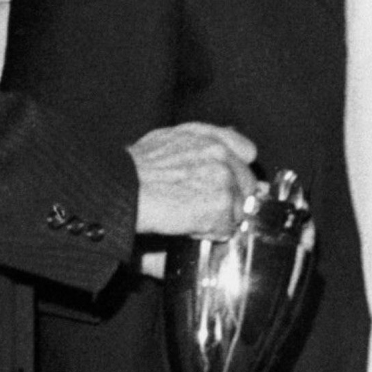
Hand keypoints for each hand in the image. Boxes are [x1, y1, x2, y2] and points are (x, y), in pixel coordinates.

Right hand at [129, 121, 258, 236]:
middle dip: (230, 199)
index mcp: (209, 137)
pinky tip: (189, 227)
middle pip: (247, 184)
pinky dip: (209, 234)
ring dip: (218, 218)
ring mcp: (224, 179)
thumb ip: (199, 143)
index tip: (230, 183)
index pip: (246, 152)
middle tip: (203, 206)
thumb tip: (223, 150)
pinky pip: (226, 228)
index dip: (237, 171)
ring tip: (190, 216)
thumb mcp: (167, 140)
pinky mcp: (221, 204)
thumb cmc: (135, 171)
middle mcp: (221, 154)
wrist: (124, 190)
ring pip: (238, 208)